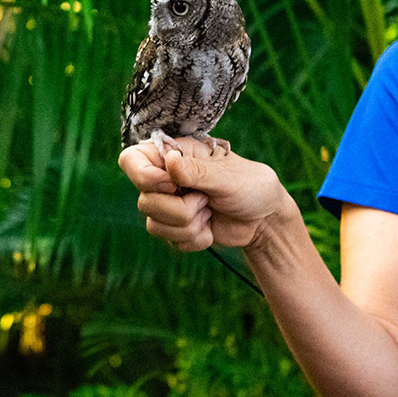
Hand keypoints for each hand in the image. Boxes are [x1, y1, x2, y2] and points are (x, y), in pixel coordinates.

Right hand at [120, 138, 290, 251]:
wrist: (265, 219)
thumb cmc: (250, 186)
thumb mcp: (227, 177)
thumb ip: (196, 172)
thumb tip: (169, 162)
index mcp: (174, 155)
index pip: (131, 160)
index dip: (144, 177)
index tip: (172, 185)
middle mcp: (165, 179)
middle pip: (144, 201)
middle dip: (179, 209)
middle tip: (205, 200)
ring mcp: (169, 205)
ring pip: (154, 225)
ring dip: (189, 225)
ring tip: (210, 211)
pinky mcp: (176, 228)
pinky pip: (170, 241)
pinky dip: (195, 239)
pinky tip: (210, 227)